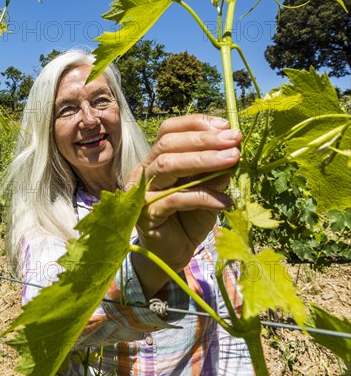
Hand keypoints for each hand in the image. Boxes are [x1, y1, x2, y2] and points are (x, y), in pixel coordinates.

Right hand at [126, 115, 241, 297]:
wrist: (175, 252)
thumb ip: (215, 170)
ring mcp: (142, 191)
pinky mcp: (146, 213)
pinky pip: (174, 199)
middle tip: (234, 140)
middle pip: (167, 144)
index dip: (195, 123)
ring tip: (232, 160)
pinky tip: (225, 201)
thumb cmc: (189, 216)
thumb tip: (233, 150)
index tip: (226, 126)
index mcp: (155, 158)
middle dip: (203, 139)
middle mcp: (144, 170)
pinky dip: (202, 197)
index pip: (169, 130)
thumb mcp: (208, 188)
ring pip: (167, 165)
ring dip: (203, 160)